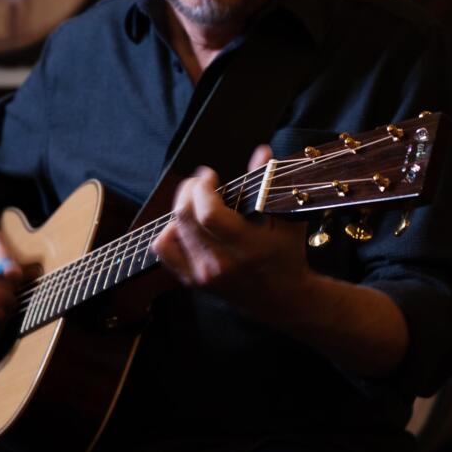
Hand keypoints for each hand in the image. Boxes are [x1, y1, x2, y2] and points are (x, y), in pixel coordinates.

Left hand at [152, 145, 313, 321]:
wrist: (281, 300)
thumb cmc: (286, 255)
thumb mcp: (287, 218)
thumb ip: (270, 184)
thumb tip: (262, 152)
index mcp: (247, 247)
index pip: (208, 214)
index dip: (202, 188)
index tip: (210, 175)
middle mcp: (221, 263)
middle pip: (184, 218)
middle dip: (188, 190)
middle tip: (200, 183)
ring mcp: (203, 275)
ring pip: (171, 231)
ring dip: (180, 210)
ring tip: (196, 202)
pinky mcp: (192, 281)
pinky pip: (164, 250)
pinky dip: (169, 232)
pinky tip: (186, 224)